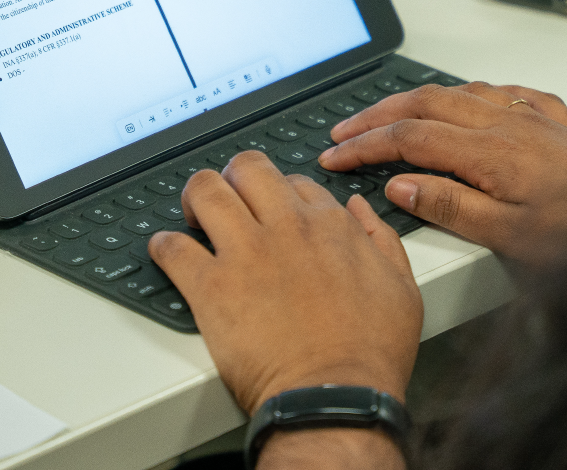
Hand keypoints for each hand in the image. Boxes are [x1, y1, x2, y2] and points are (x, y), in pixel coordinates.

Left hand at [148, 151, 422, 414]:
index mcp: (329, 224)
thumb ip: (382, 239)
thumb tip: (359, 209)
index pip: (295, 182)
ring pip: (206, 191)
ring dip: (195, 196)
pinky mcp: (212, 286)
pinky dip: (164, 246)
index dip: (281, 192)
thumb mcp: (402, 287)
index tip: (273, 208)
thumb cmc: (370, 353)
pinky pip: (174, 248)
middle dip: (234, 175)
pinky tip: (166, 250)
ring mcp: (246, 252)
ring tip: (193, 213)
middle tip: (229, 196)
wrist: (335, 398)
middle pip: (247, 168)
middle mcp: (286, 226)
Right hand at [318, 82, 566, 264]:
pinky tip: (470, 98)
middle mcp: (510, 123)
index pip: (410, 137)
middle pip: (426, 103)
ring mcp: (535, 117)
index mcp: (492, 153)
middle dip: (377, 113)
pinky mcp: (559, 120)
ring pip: (461, 91)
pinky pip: (504, 91)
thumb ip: (453, 206)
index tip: (335, 154)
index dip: (364, 144)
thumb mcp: (515, 240)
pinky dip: (471, 92)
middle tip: (344, 129)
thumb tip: (400, 182)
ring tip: (390, 111)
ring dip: (417, 99)